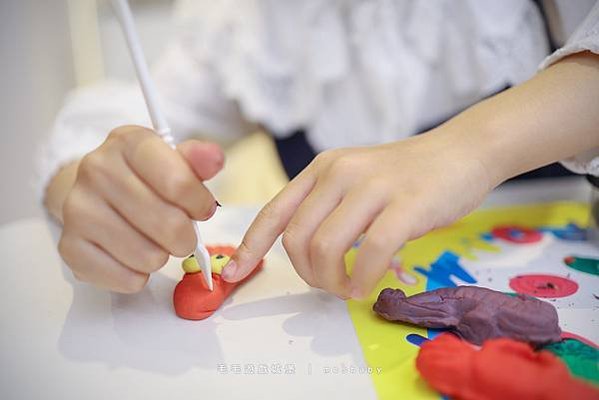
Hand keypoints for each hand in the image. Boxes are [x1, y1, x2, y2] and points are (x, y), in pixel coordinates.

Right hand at [56, 125, 223, 292]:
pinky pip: (127, 279)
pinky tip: (133, 256)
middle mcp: (96, 170)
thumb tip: (215, 158)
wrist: (95, 191)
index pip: (178, 183)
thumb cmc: (144, 177)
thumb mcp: (172, 159)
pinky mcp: (70, 247)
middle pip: (169, 224)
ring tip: (154, 241)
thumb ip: (197, 160)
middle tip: (182, 232)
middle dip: (186, 236)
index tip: (202, 208)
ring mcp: (78, 209)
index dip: (199, 203)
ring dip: (162, 255)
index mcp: (127, 142)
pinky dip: (139, 275)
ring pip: (150, 256)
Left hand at [221, 129, 493, 298]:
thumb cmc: (407, 175)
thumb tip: (306, 256)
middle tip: (330, 285)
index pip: (274, 212)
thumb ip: (328, 208)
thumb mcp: (356, 180)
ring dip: (333, 281)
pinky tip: (368, 285)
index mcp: (321, 169)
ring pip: (326, 248)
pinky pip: (370, 253)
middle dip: (307, 274)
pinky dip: (362, 279)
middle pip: (296, 239)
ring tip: (350, 288)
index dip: (250, 247)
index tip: (233, 274)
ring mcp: (372, 186)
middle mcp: (339, 172)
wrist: (462, 151)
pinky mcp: (406, 204)